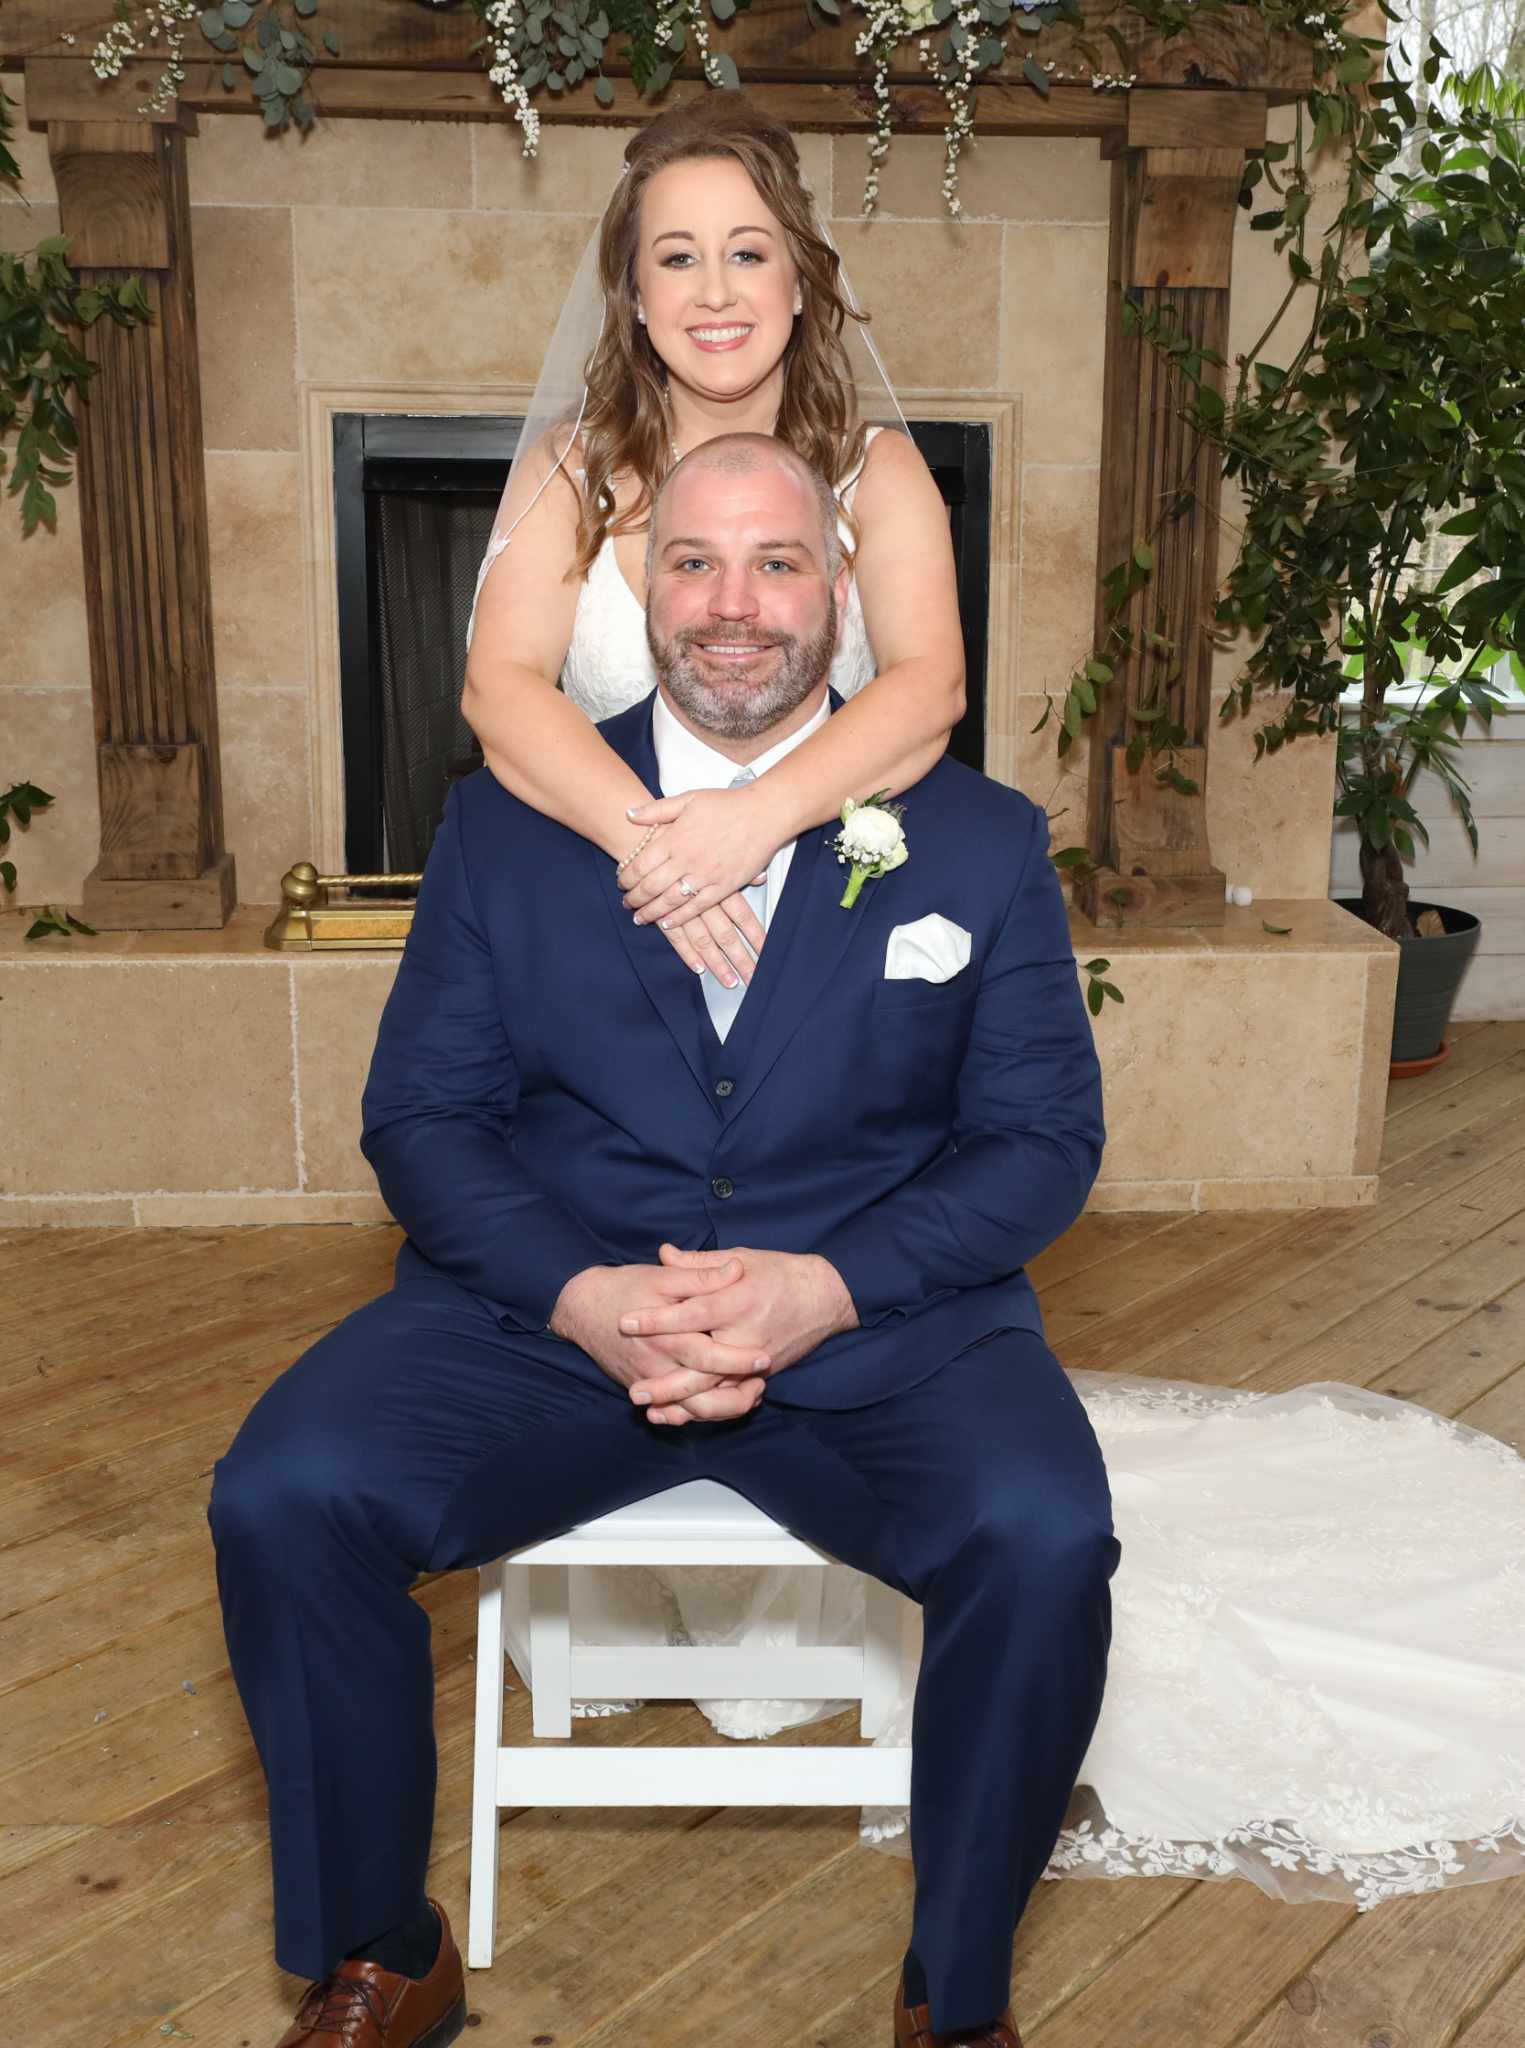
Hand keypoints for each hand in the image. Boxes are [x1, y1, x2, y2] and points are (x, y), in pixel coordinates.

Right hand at [549, 1260, 770, 1425]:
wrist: (580, 1309)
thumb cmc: (625, 1287)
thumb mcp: (663, 1277)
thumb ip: (701, 1275)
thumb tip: (736, 1269)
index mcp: (667, 1334)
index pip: (707, 1354)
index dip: (737, 1359)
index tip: (764, 1359)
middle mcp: (658, 1362)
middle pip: (701, 1392)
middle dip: (736, 1394)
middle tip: (762, 1384)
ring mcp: (649, 1379)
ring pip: (689, 1408)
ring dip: (721, 1409)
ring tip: (748, 1396)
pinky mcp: (642, 1386)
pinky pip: (672, 1410)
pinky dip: (696, 1414)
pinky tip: (719, 1406)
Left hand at [618, 1242, 858, 1415]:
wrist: (825, 1297)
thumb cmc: (780, 1273)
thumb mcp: (741, 1258)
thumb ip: (700, 1263)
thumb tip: (663, 1254)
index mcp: (738, 1299)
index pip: (692, 1312)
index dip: (659, 1319)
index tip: (627, 1322)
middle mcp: (746, 1334)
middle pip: (701, 1363)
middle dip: (667, 1380)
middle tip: (633, 1390)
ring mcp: (755, 1359)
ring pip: (715, 1388)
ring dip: (682, 1402)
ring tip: (650, 1410)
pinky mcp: (761, 1373)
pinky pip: (730, 1397)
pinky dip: (705, 1408)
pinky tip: (680, 1415)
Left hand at [621, 786, 784, 981]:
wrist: (764, 814)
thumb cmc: (727, 804)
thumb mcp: (688, 798)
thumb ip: (656, 809)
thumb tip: (628, 814)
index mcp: (675, 837)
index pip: (640, 863)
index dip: (626, 876)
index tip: (620, 882)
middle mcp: (686, 859)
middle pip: (651, 886)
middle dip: (634, 897)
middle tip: (626, 903)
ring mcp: (705, 875)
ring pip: (669, 901)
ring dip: (651, 911)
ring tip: (640, 917)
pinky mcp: (723, 887)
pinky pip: (696, 907)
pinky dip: (679, 917)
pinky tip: (667, 923)